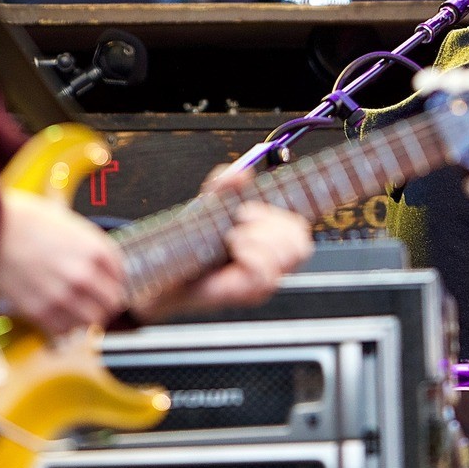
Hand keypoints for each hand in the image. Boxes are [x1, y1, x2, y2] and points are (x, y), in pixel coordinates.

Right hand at [0, 189, 126, 334]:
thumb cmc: (25, 220)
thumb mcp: (69, 222)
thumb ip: (89, 244)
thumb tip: (101, 263)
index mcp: (95, 249)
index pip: (121, 275)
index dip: (115, 280)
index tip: (108, 283)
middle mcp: (83, 275)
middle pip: (113, 302)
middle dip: (107, 302)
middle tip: (98, 302)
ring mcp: (62, 295)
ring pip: (93, 321)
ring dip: (88, 317)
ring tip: (79, 311)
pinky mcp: (39, 310)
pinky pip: (65, 330)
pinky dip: (65, 326)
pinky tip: (59, 316)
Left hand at [131, 166, 314, 320]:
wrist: (167, 269)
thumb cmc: (191, 242)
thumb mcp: (208, 204)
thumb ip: (225, 184)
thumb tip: (241, 173)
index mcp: (269, 240)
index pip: (298, 228)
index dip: (284, 214)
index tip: (251, 207)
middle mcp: (272, 262)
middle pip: (301, 243)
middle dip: (271, 223)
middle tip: (241, 218)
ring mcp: (265, 279)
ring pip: (289, 256)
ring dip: (259, 238)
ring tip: (233, 237)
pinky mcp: (252, 293)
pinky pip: (267, 275)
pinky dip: (251, 255)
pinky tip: (233, 249)